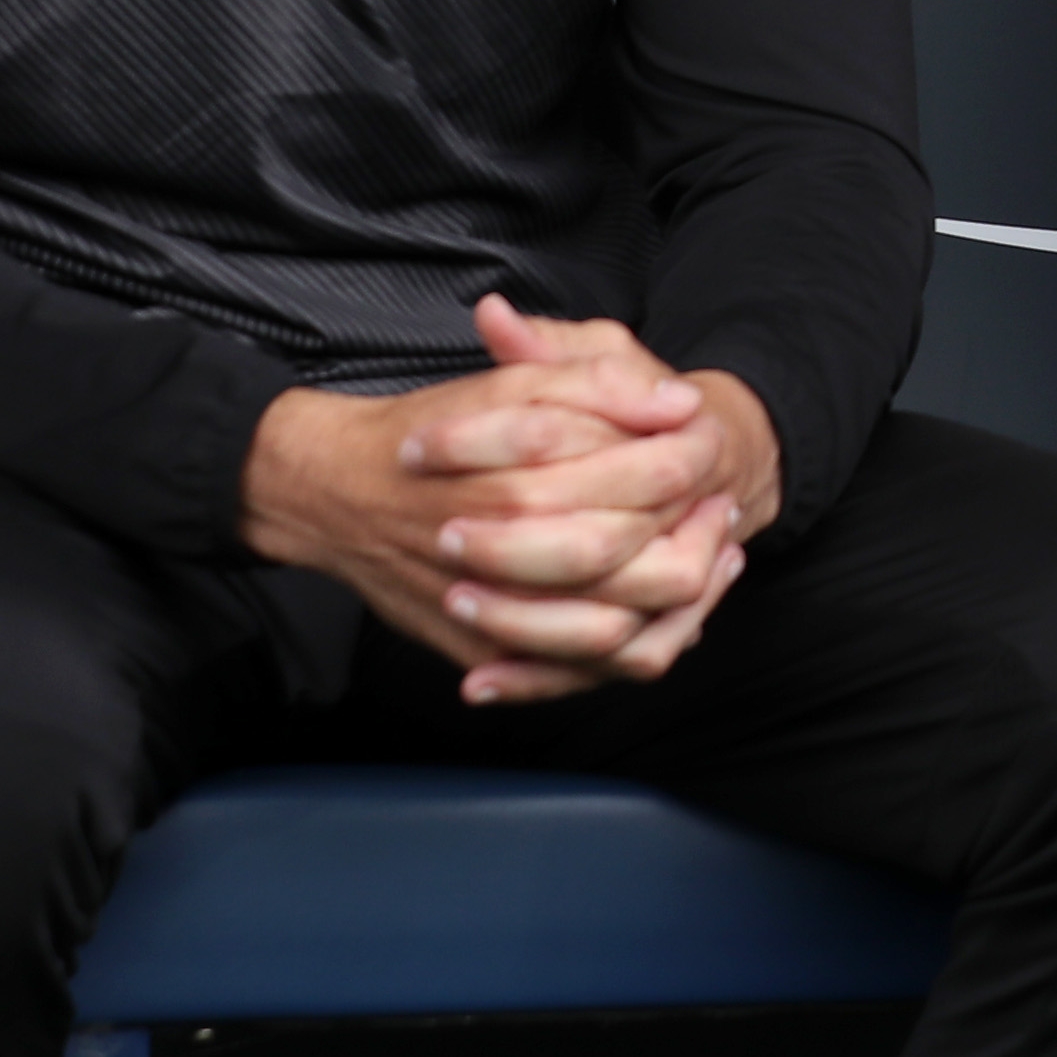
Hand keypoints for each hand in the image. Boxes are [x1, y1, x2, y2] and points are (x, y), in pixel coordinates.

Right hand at [238, 295, 774, 701]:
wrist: (335, 494)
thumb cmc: (430, 432)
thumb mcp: (515, 382)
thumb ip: (600, 382)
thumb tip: (678, 403)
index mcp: (527, 478)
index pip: (652, 480)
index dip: (695, 467)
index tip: (712, 451)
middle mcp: (513, 554)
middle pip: (651, 571)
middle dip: (700, 546)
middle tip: (721, 517)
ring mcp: (497, 617)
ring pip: (620, 638)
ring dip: (679, 609)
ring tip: (708, 567)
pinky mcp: (484, 655)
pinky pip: (571, 675)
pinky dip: (624, 651)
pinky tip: (657, 617)